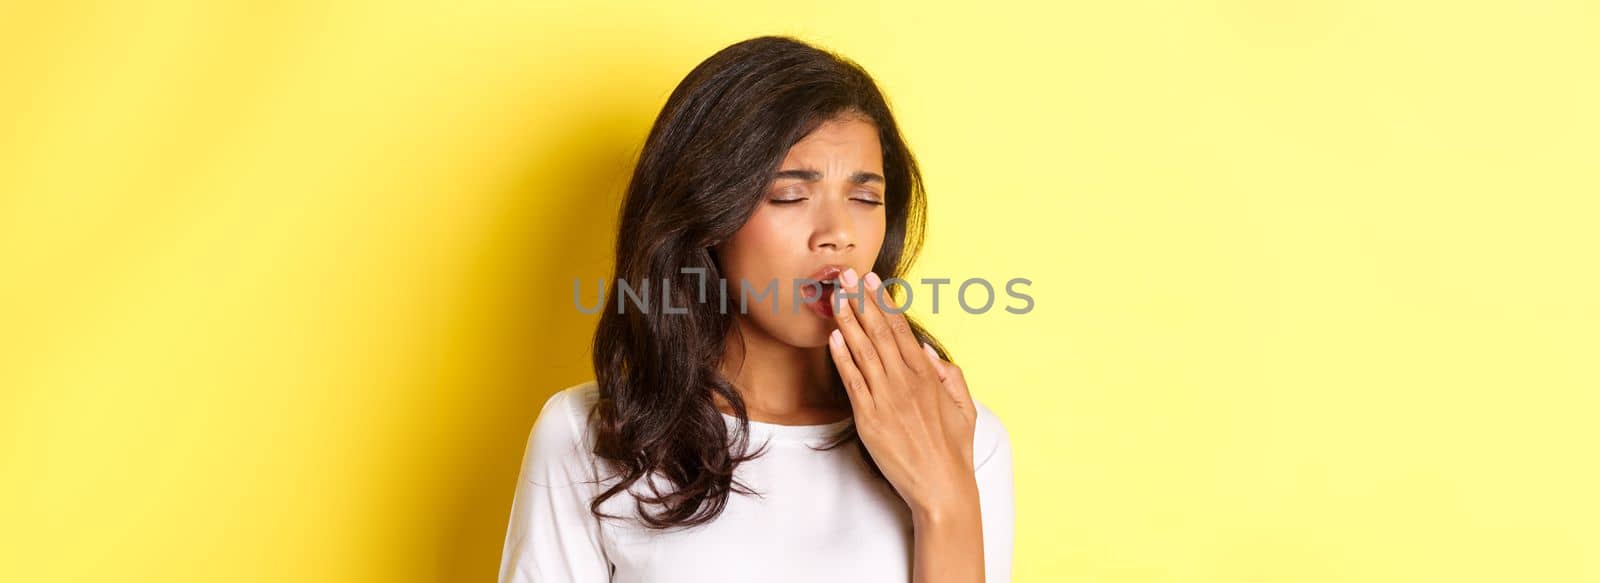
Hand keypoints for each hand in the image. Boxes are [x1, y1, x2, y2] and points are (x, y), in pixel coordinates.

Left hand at [826, 268, 978, 514]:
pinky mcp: (869, 419)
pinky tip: (833, 338)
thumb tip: (928, 348)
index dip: (884, 303)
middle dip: (861, 301)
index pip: (902, 330)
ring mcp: (886, 399)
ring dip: (848, 321)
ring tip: (836, 297)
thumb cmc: (954, 449)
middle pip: (880, 332)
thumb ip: (949, 374)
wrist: (942, 487)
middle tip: (846, 276)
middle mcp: (906, 382)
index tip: (872, 281)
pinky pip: (853, 382)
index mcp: (928, 376)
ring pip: (864, 351)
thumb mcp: (964, 407)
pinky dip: (842, 358)